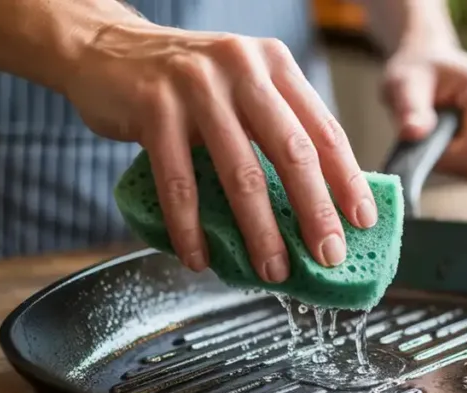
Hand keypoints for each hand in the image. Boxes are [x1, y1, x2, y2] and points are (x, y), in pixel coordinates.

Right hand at [63, 22, 375, 280]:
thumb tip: (318, 198)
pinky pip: (179, 182)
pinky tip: (200, 257)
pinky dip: (191, 228)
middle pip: (291, 152)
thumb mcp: (240, 86)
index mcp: (273, 65)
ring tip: (271, 270)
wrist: (105, 47)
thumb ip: (276, 125)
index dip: (347, 180)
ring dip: (259, 231)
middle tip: (327, 255)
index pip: (323, 129)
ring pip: (240, 172)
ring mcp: (196, 86)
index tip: (362, 222)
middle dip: (314, 212)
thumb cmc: (182, 81)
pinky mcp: (153, 107)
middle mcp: (242, 69)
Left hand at [381, 44, 466, 179]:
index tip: (422, 141)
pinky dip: (461, 159)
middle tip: (426, 137)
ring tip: (437, 133)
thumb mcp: (403, 84)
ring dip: (454, 161)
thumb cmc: (416, 71)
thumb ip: (408, 108)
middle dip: (449, 161)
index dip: (445, 157)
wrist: (430, 62)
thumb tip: (413, 133)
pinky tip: (449, 137)